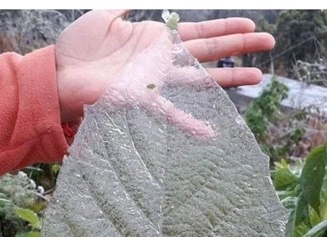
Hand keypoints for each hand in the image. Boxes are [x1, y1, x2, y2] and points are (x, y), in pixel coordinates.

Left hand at [55, 10, 275, 121]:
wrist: (56, 73)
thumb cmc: (76, 47)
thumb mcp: (105, 15)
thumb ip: (127, 4)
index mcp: (153, 39)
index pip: (197, 31)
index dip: (224, 28)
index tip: (250, 25)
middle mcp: (159, 61)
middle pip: (207, 51)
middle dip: (239, 47)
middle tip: (270, 43)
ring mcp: (154, 81)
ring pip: (199, 78)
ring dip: (228, 78)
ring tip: (258, 77)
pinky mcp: (141, 100)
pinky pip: (170, 113)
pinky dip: (190, 123)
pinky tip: (211, 133)